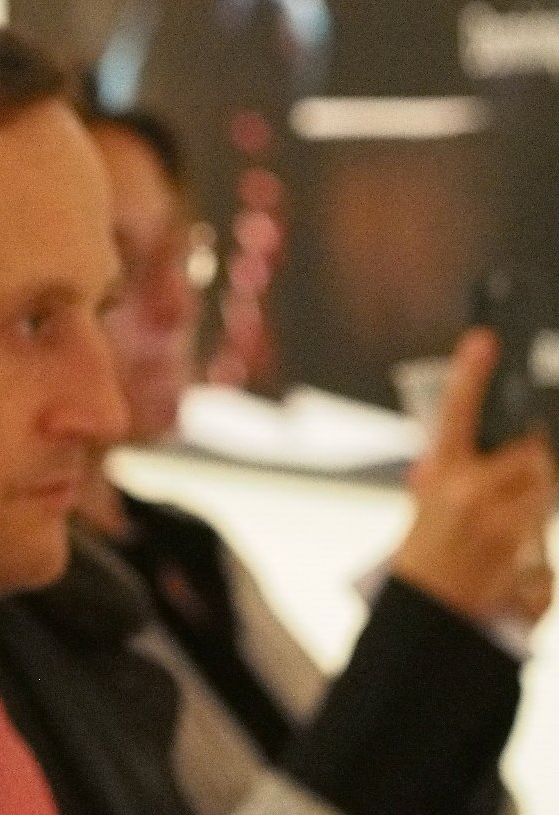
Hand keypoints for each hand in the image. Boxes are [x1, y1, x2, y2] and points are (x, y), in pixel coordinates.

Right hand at [392, 329, 555, 624]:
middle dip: (532, 462)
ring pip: (547, 500)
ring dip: (533, 508)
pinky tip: (511, 570)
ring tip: (502, 530)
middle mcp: (477, 502)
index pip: (459, 414)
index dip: (473, 374)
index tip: (485, 340)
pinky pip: (552, 549)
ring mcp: (511, 537)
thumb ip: (446, 477)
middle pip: (534, 458)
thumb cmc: (419, 562)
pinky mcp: (538, 571)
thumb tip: (459, 455)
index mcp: (442, 482)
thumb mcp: (421, 508)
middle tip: (514, 477)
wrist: (428, 624)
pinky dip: (538, 558)